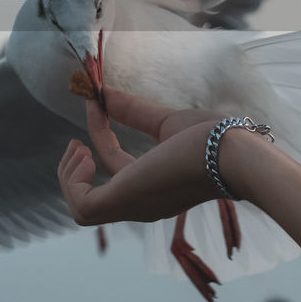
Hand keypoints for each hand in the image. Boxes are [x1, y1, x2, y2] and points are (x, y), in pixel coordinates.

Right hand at [56, 87, 232, 224]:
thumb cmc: (212, 140)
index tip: (95, 103)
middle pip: (94, 192)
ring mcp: (132, 206)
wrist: (230, 153)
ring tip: (79, 146)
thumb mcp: (166, 122)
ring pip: (84, 207)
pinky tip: (85, 152)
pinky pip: (83, 207)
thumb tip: (104, 93)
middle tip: (80, 133)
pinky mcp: (124, 200)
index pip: (115, 167)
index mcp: (154, 187)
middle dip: (76, 162)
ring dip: (70, 176)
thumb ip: (134, 112)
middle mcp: (141, 204)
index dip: (100, 135)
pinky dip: (73, 183)